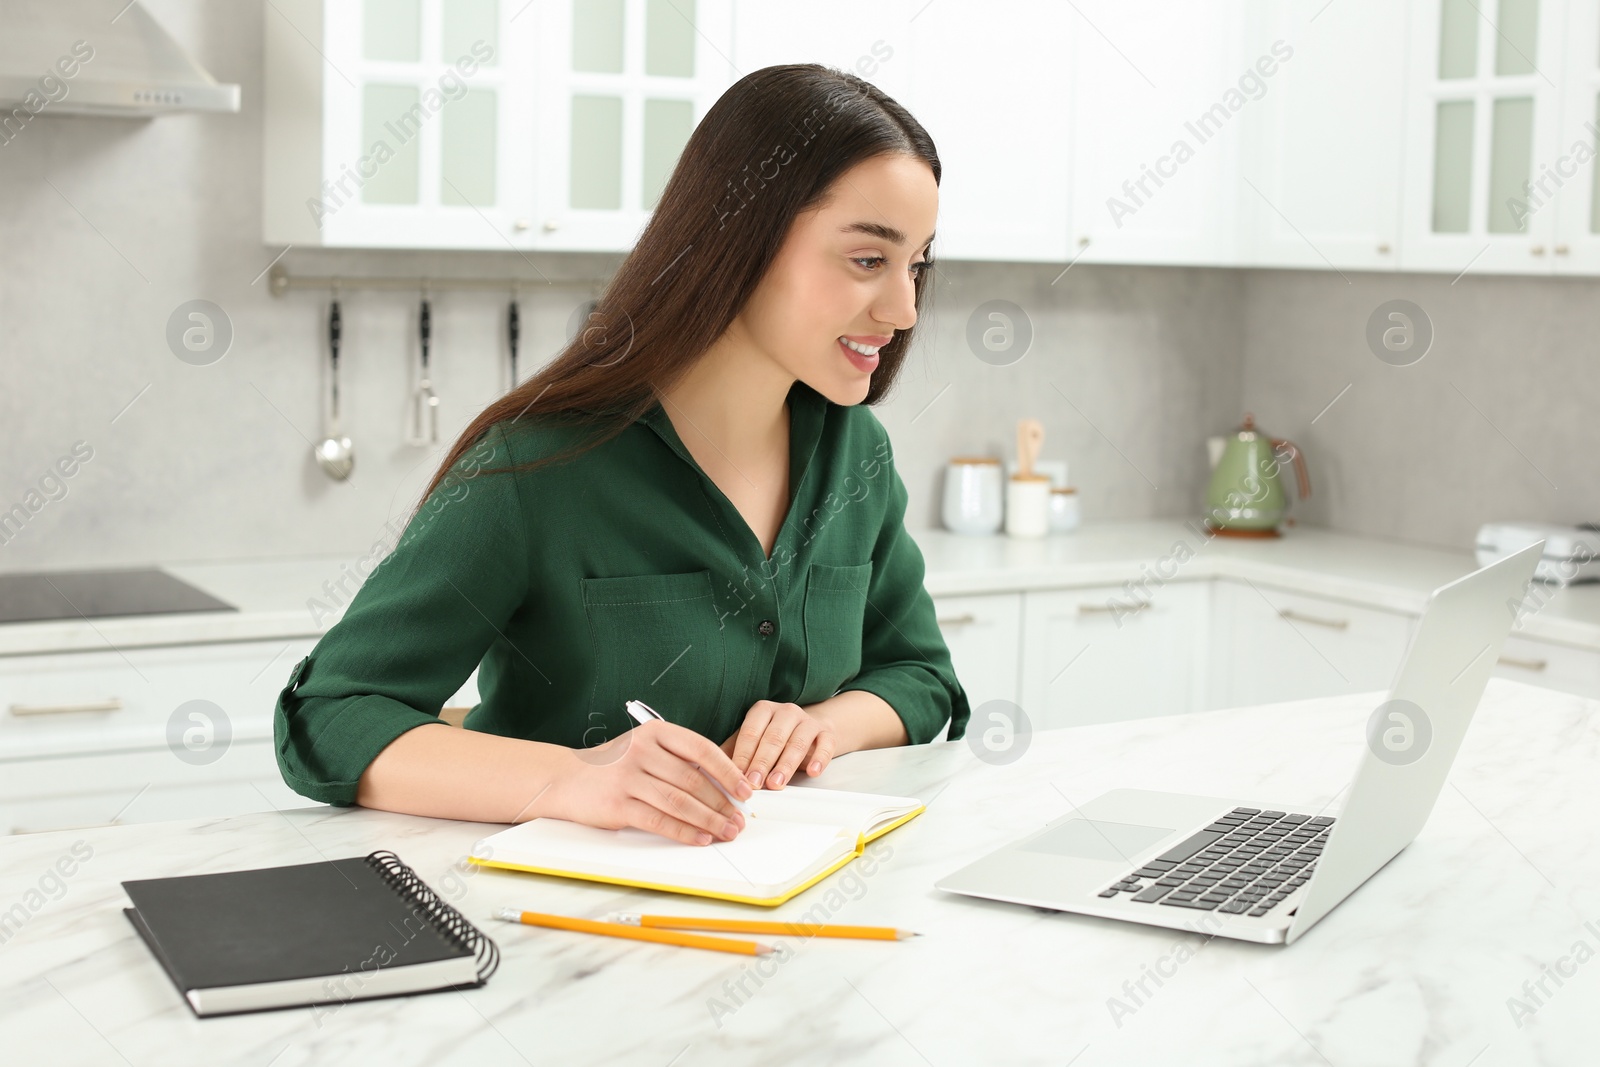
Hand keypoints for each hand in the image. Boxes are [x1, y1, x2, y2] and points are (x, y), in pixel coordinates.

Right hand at [549, 719, 752, 844]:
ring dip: (709, 820)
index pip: (701, 749)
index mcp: (654, 732)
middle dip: (722, 802)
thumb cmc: (613, 766)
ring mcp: (628, 777)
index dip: (728, 771)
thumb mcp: (645, 749)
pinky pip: (659, 821)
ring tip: (727, 831)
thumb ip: (677, 760)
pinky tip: (700, 838)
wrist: (566, 779)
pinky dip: (684, 832)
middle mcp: (642, 751)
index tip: (745, 789)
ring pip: (680, 802)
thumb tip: (723, 786)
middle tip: (739, 817)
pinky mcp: (618, 804)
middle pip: (693, 779)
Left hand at [721, 700, 836, 789]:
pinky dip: (820, 758)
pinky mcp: (827, 733)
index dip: (743, 755)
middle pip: (773, 737)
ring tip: (777, 783)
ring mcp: (808, 721)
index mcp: (763, 710)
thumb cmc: (774, 738)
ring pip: (798, 741)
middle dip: (762, 762)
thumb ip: (732, 753)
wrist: (810, 731)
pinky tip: (812, 771)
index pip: (750, 732)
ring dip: (786, 764)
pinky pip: (825, 744)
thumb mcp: (751, 741)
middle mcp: (786, 712)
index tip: (736, 776)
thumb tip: (707, 771)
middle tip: (754, 783)